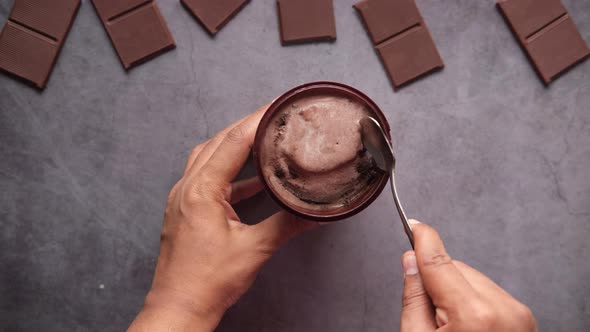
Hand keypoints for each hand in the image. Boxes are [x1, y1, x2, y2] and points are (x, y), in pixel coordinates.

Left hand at [128, 105, 317, 330]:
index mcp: (200, 191)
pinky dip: (231, 172)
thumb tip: (315, 213)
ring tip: (263, 140)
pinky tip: (253, 180)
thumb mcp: (254, 250)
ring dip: (235, 146)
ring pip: (209, 157)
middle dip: (246, 127)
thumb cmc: (207, 282)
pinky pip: (208, 178)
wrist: (179, 308)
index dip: (256, 121)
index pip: (232, 143)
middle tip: (273, 117)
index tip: (276, 107)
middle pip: (218, 143)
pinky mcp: (186, 210)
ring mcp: (183, 198)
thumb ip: (286, 225)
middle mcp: (187, 188)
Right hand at [400, 220, 536, 331]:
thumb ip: (414, 297)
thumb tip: (411, 263)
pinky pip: (489, 293)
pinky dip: (473, 301)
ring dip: (456, 291)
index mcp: (474, 315)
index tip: (415, 225)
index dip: (423, 239)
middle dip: (438, 280)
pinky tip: (468, 327)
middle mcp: (503, 309)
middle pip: (456, 269)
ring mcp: (518, 314)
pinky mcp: (524, 318)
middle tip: (429, 313)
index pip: (440, 261)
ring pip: (473, 279)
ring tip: (451, 327)